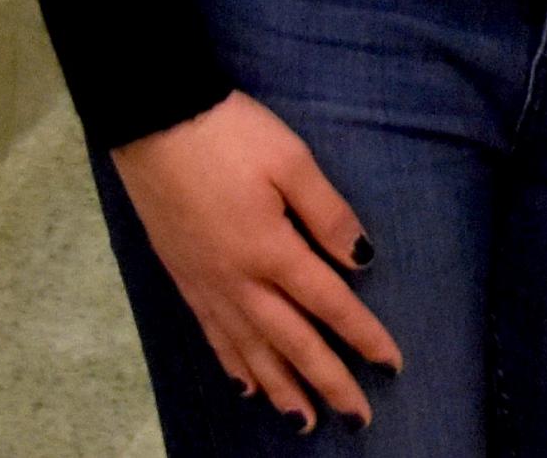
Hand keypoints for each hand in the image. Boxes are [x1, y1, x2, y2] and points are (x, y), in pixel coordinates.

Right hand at [108, 93, 399, 428]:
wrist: (154, 124)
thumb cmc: (230, 135)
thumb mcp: (292, 161)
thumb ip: (329, 213)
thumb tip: (362, 260)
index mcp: (271, 250)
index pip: (329, 303)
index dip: (363, 336)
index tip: (391, 365)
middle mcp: (237, 279)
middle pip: (291, 341)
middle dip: (327, 381)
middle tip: (357, 418)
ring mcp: (206, 284)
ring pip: (250, 351)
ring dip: (281, 388)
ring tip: (305, 422)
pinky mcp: (184, 279)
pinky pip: (214, 336)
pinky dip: (235, 366)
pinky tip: (247, 386)